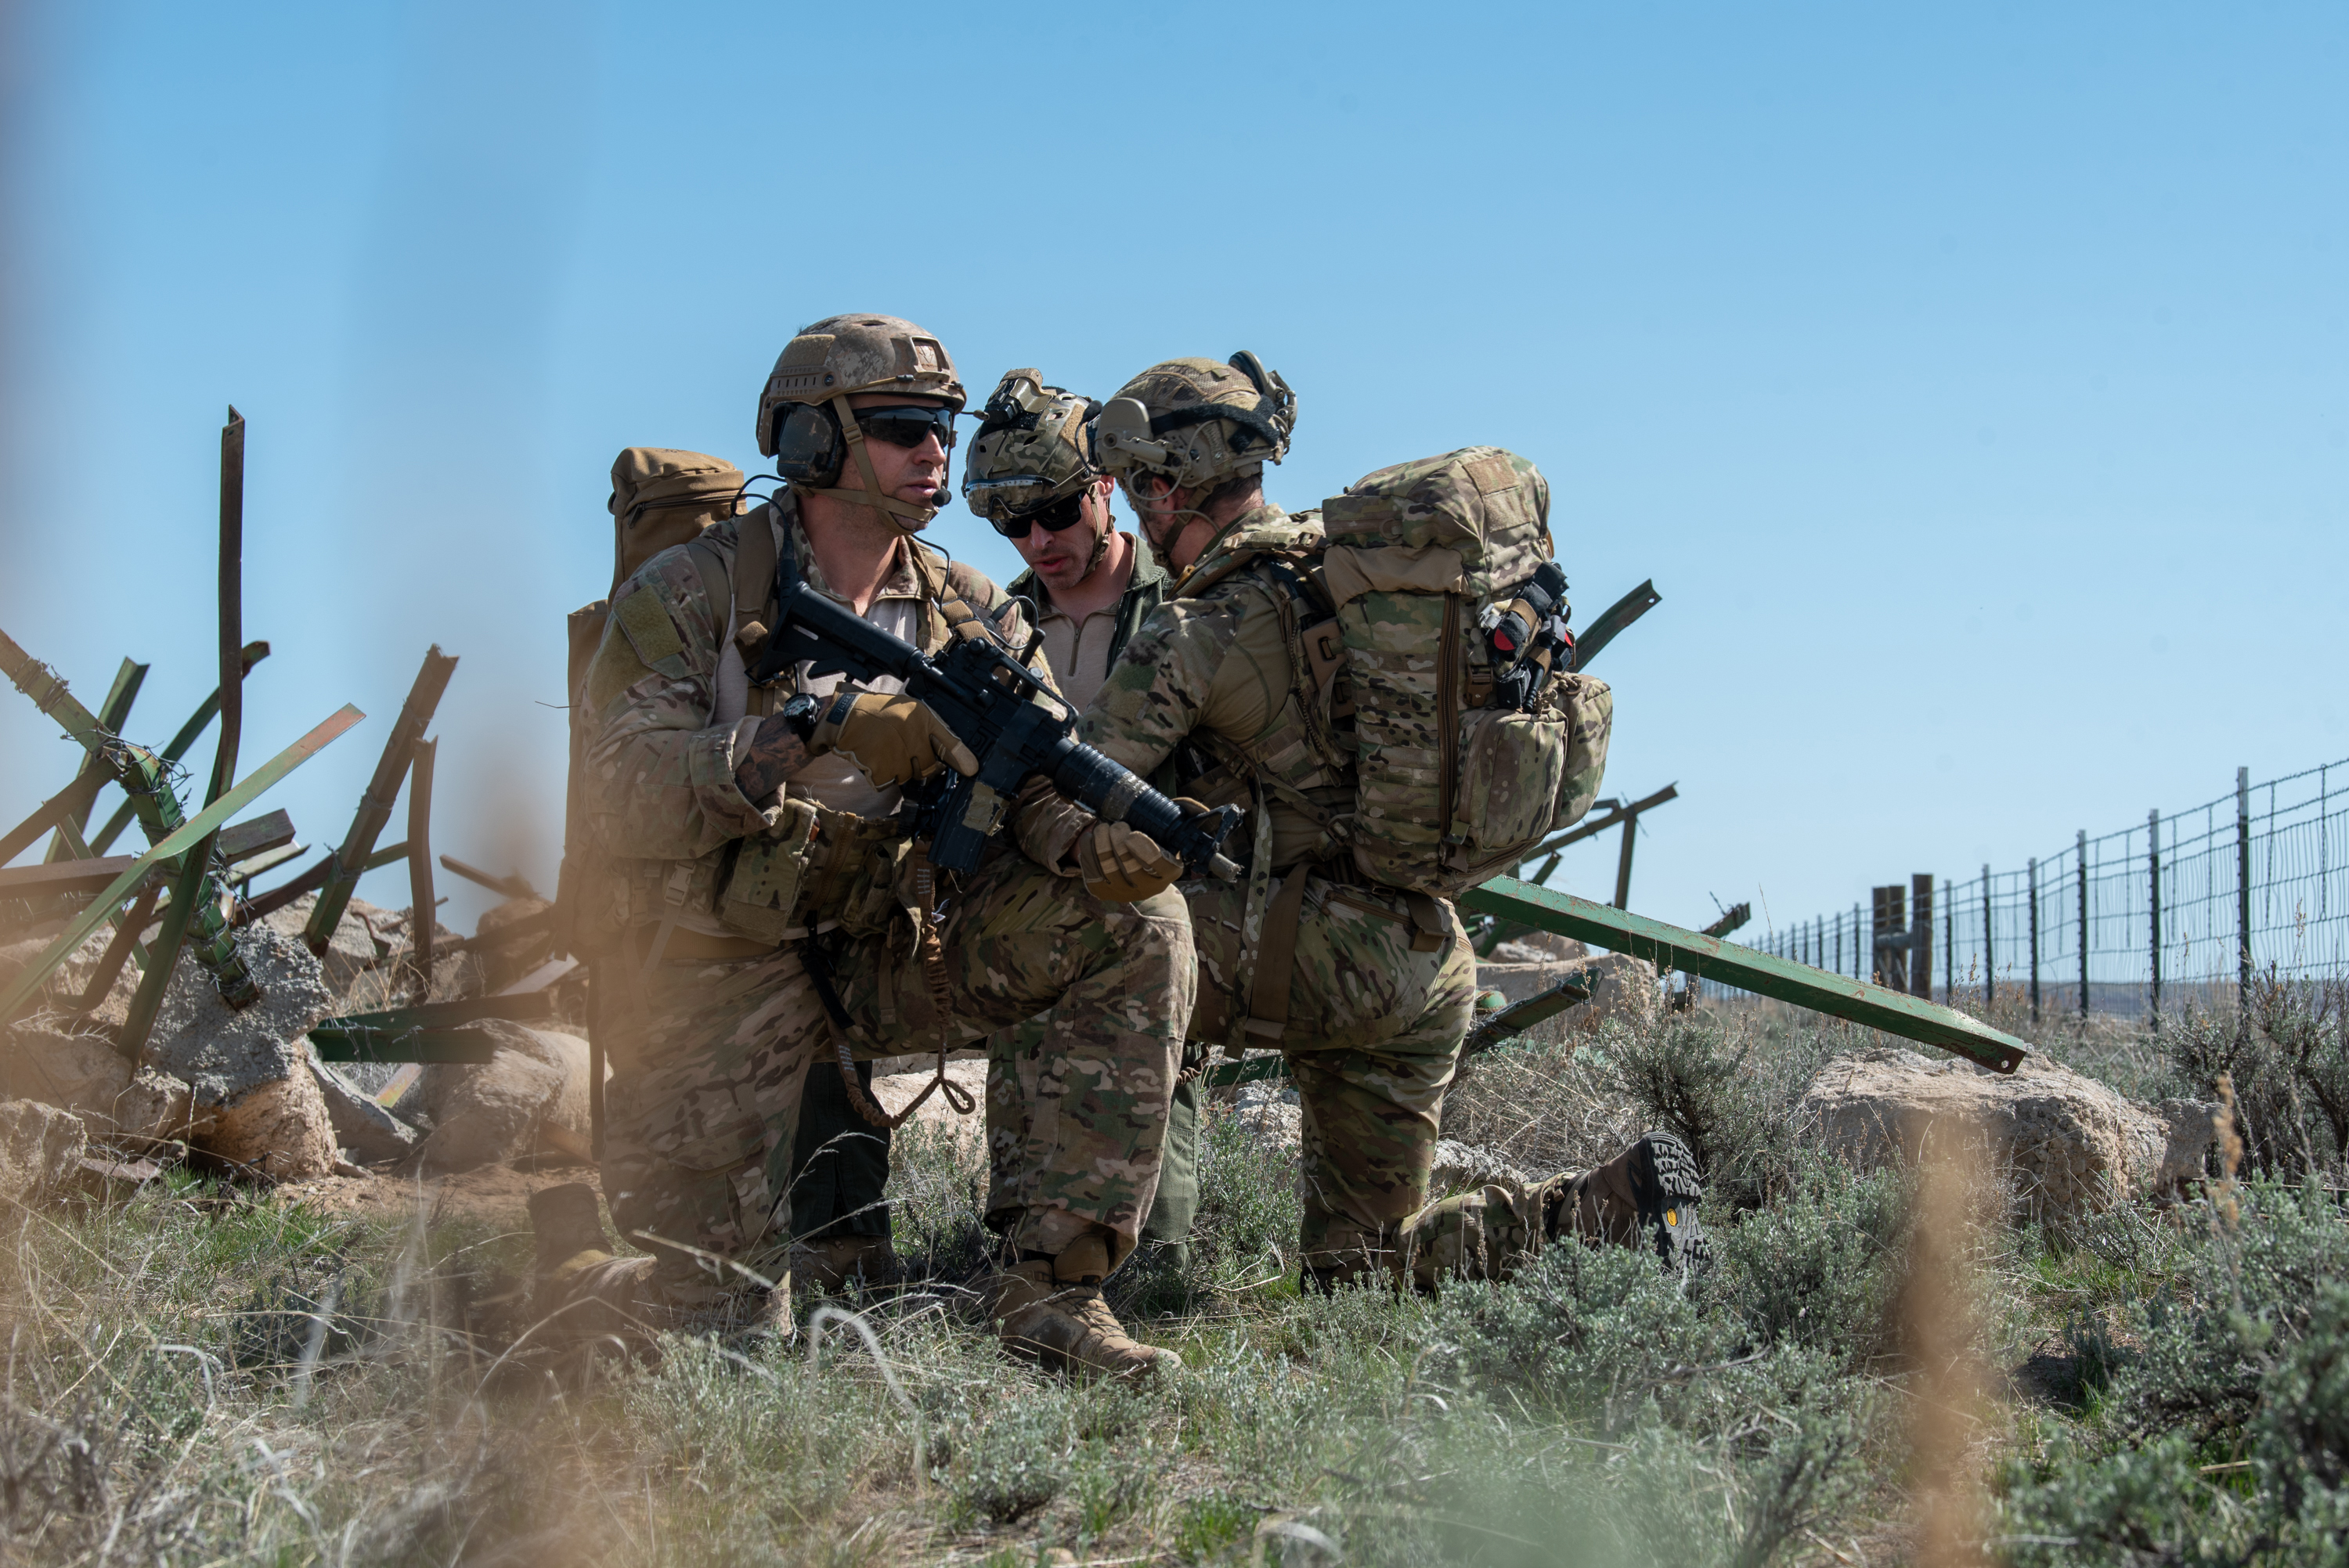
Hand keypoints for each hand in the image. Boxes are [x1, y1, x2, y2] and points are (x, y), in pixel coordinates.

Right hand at [809, 692, 977, 787]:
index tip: (972, 770)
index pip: (947, 742)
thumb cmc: (879, 713)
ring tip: (885, 750)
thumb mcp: (909, 712)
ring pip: (907, 777)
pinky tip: (873, 757)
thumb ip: (933, 733)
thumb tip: (961, 761)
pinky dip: (880, 775)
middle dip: (920, 766)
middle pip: (928, 768)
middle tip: (904, 752)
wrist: (843, 716)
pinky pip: (887, 782)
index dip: (960, 758)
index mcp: (920, 717)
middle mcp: (911, 735)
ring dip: (898, 770)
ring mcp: (895, 753)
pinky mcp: (879, 768)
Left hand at [1077, 821, 1181, 902]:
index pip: (1159, 865)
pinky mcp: (1103, 892)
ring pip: (1109, 871)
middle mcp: (1148, 888)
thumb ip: (1187, 815)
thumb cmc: (1156, 840)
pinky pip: (1092, 874)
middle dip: (1119, 843)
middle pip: (1130, 868)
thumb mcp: (1173, 828)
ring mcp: (1124, 893)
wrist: (1135, 867)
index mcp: (1170, 872)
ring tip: (1102, 828)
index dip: (1144, 849)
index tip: (1133, 833)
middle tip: (1116, 825)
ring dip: (1102, 846)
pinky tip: (1091, 839)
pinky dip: (1088, 854)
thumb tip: (1199, 809)